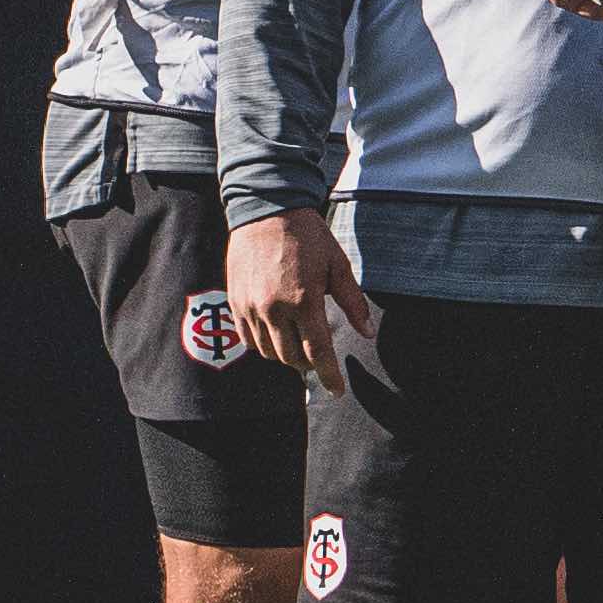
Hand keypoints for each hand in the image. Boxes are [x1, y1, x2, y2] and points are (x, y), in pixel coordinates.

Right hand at [226, 207, 373, 397]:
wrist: (266, 210)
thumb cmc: (308, 236)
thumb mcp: (338, 265)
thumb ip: (353, 302)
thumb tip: (367, 332)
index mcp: (304, 300)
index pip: (318, 351)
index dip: (329, 375)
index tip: (337, 391)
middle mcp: (274, 309)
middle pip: (291, 357)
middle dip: (309, 364)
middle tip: (320, 358)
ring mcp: (251, 307)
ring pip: (268, 352)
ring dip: (286, 355)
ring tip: (299, 343)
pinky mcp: (235, 302)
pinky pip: (249, 339)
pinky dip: (264, 345)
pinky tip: (277, 334)